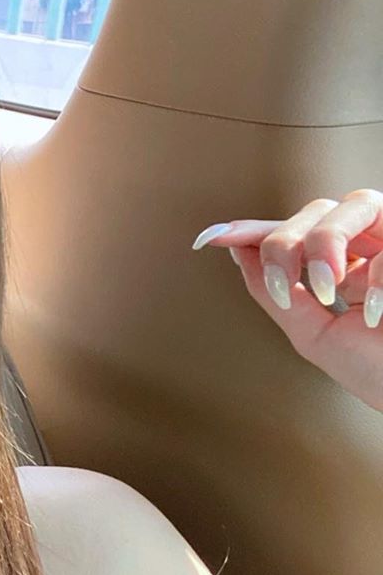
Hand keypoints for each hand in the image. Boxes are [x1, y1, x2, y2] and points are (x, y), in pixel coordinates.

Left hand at [192, 189, 382, 413]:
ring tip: (325, 288)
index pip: (293, 235)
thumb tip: (238, 253)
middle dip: (285, 244)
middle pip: (314, 211)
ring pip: (351, 205)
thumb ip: (276, 291)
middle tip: (284, 286)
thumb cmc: (376, 369)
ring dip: (323, 243)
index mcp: (343, 263)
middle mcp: (370, 245)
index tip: (209, 239)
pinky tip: (375, 311)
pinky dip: (376, 276)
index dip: (252, 231)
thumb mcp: (311, 332)